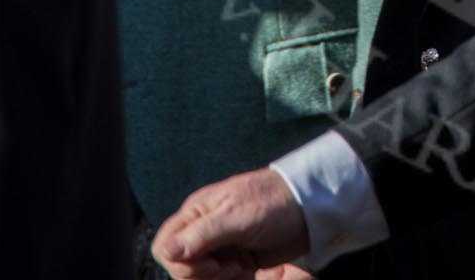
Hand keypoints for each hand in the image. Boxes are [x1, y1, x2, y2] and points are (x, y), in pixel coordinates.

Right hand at [153, 168, 309, 279]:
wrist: (310, 208)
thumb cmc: (274, 203)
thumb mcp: (237, 216)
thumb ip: (201, 234)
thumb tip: (166, 251)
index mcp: (196, 213)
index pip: (164, 246)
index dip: (181, 263)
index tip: (210, 264)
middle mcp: (203, 229)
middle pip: (180, 266)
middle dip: (203, 274)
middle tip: (232, 267)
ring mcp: (219, 246)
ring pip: (200, 276)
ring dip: (220, 279)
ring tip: (243, 267)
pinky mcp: (235, 259)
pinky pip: (220, 279)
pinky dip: (233, 279)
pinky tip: (249, 269)